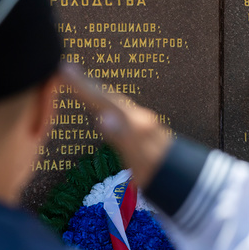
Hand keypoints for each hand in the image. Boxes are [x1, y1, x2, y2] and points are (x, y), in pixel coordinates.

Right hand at [61, 64, 172, 186]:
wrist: (185, 180)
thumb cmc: (159, 172)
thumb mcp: (140, 158)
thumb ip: (123, 137)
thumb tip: (103, 116)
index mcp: (135, 123)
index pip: (102, 100)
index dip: (81, 86)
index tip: (63, 69)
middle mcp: (139, 118)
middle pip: (108, 97)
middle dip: (86, 83)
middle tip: (65, 68)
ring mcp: (143, 123)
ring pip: (115, 101)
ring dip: (96, 91)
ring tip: (79, 80)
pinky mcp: (144, 129)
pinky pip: (120, 109)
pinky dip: (106, 102)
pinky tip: (104, 105)